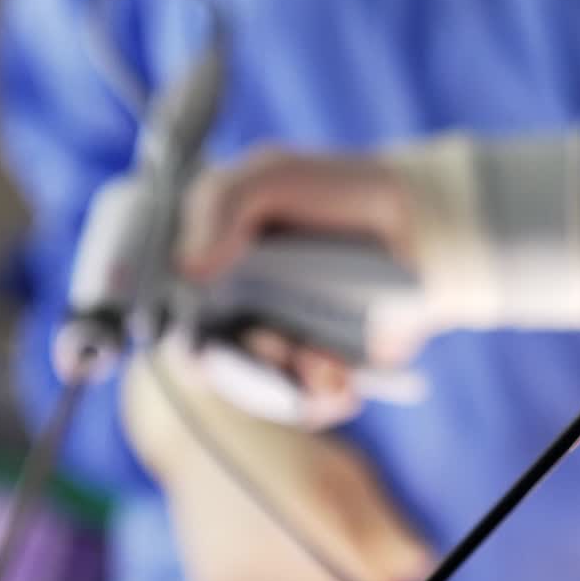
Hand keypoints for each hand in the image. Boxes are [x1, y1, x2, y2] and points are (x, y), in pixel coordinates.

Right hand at [121, 346, 431, 580]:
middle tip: (359, 550)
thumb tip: (420, 571)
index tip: (399, 561)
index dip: (388, 575)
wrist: (204, 437)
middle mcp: (264, 559)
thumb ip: (386, 527)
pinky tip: (285, 559)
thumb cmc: (290, 448)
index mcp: (303, 520)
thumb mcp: (348, 475)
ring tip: (315, 547)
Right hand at [178, 146, 418, 421]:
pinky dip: (321, 398)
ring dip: (288, 383)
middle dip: (241, 365)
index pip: (162, 313)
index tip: (193, 341)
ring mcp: (276, 342)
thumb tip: (184, 269)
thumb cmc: (334, 190)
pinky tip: (343, 379)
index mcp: (204, 267)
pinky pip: (305, 403)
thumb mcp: (269, 177)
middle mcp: (231, 310)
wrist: (417, 223)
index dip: (167, 330)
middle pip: (206, 364)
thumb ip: (217, 205)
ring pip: (257, 389)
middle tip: (277, 344)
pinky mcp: (320, 367)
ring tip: (327, 363)